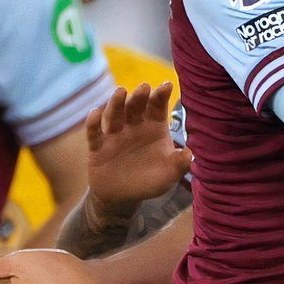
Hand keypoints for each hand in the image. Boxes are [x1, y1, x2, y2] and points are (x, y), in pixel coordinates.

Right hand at [86, 84, 189, 204]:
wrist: (122, 197)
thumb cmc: (149, 181)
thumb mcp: (169, 174)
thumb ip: (180, 164)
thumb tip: (190, 153)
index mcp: (154, 128)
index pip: (157, 108)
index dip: (161, 96)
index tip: (167, 85)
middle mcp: (134, 126)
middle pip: (136, 107)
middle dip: (139, 96)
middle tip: (144, 87)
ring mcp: (115, 134)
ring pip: (115, 115)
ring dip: (117, 103)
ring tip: (120, 92)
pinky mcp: (98, 146)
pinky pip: (94, 133)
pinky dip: (93, 123)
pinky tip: (95, 113)